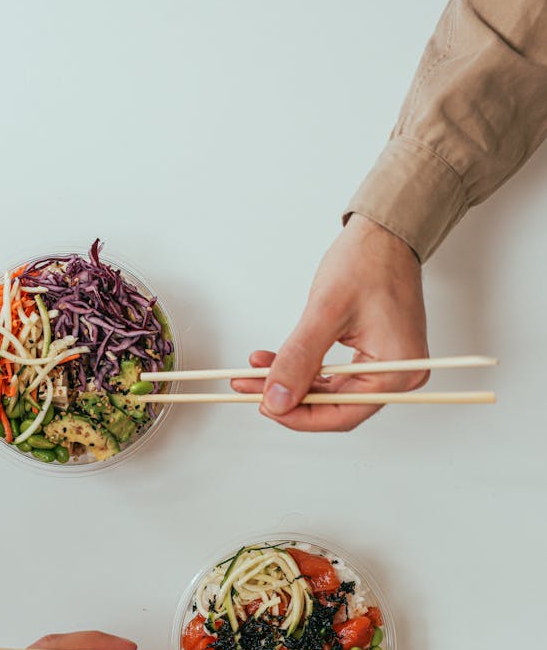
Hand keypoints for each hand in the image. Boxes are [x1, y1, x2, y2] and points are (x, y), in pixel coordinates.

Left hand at [232, 214, 428, 430]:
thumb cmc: (368, 261)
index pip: (342, 414)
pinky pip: (334, 376)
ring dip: (291, 383)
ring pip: (329, 392)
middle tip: (250, 387)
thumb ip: (299, 360)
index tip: (265, 405)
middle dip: (289, 397)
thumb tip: (277, 400)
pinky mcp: (373, 358)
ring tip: (254, 371)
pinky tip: (273, 362)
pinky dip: (304, 370)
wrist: (385, 234)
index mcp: (398, 371)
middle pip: (335, 406)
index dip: (299, 415)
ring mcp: (387, 368)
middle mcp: (399, 376)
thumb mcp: (325, 312)